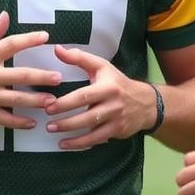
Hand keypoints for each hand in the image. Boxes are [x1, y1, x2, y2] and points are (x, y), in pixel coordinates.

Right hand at [0, 11, 60, 128]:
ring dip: (35, 101)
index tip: (46, 37)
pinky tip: (32, 123)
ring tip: (52, 101)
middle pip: (19, 74)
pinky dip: (19, 122)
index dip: (28, 40)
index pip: (10, 45)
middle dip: (40, 77)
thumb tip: (6, 15)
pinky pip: (5, 119)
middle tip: (58, 77)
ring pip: (15, 99)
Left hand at [42, 45, 156, 149]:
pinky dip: (81, 144)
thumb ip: (79, 58)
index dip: (66, 103)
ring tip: (54, 135)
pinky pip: (97, 140)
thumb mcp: (101, 66)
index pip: (84, 96)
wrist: (145, 102)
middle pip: (87, 116)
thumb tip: (57, 49)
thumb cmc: (117, 82)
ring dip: (72, 136)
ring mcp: (116, 120)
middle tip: (48, 125)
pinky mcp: (117, 132)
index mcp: (107, 87)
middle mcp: (113, 105)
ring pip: (92, 131)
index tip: (49, 107)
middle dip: (67, 122)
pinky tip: (67, 145)